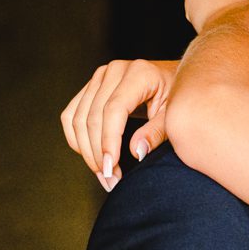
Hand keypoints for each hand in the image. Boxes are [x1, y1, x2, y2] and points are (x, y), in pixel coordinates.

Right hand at [58, 58, 176, 189]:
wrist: (173, 79)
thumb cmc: (177, 96)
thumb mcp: (174, 115)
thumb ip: (157, 132)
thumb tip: (136, 151)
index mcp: (138, 73)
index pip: (114, 110)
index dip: (109, 141)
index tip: (111, 167)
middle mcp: (115, 71)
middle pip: (93, 116)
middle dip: (98, 153)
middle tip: (110, 179)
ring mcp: (100, 77)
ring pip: (78, 118)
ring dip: (86, 150)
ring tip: (103, 173)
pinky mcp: (91, 86)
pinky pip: (72, 114)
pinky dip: (76, 138)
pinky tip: (90, 156)